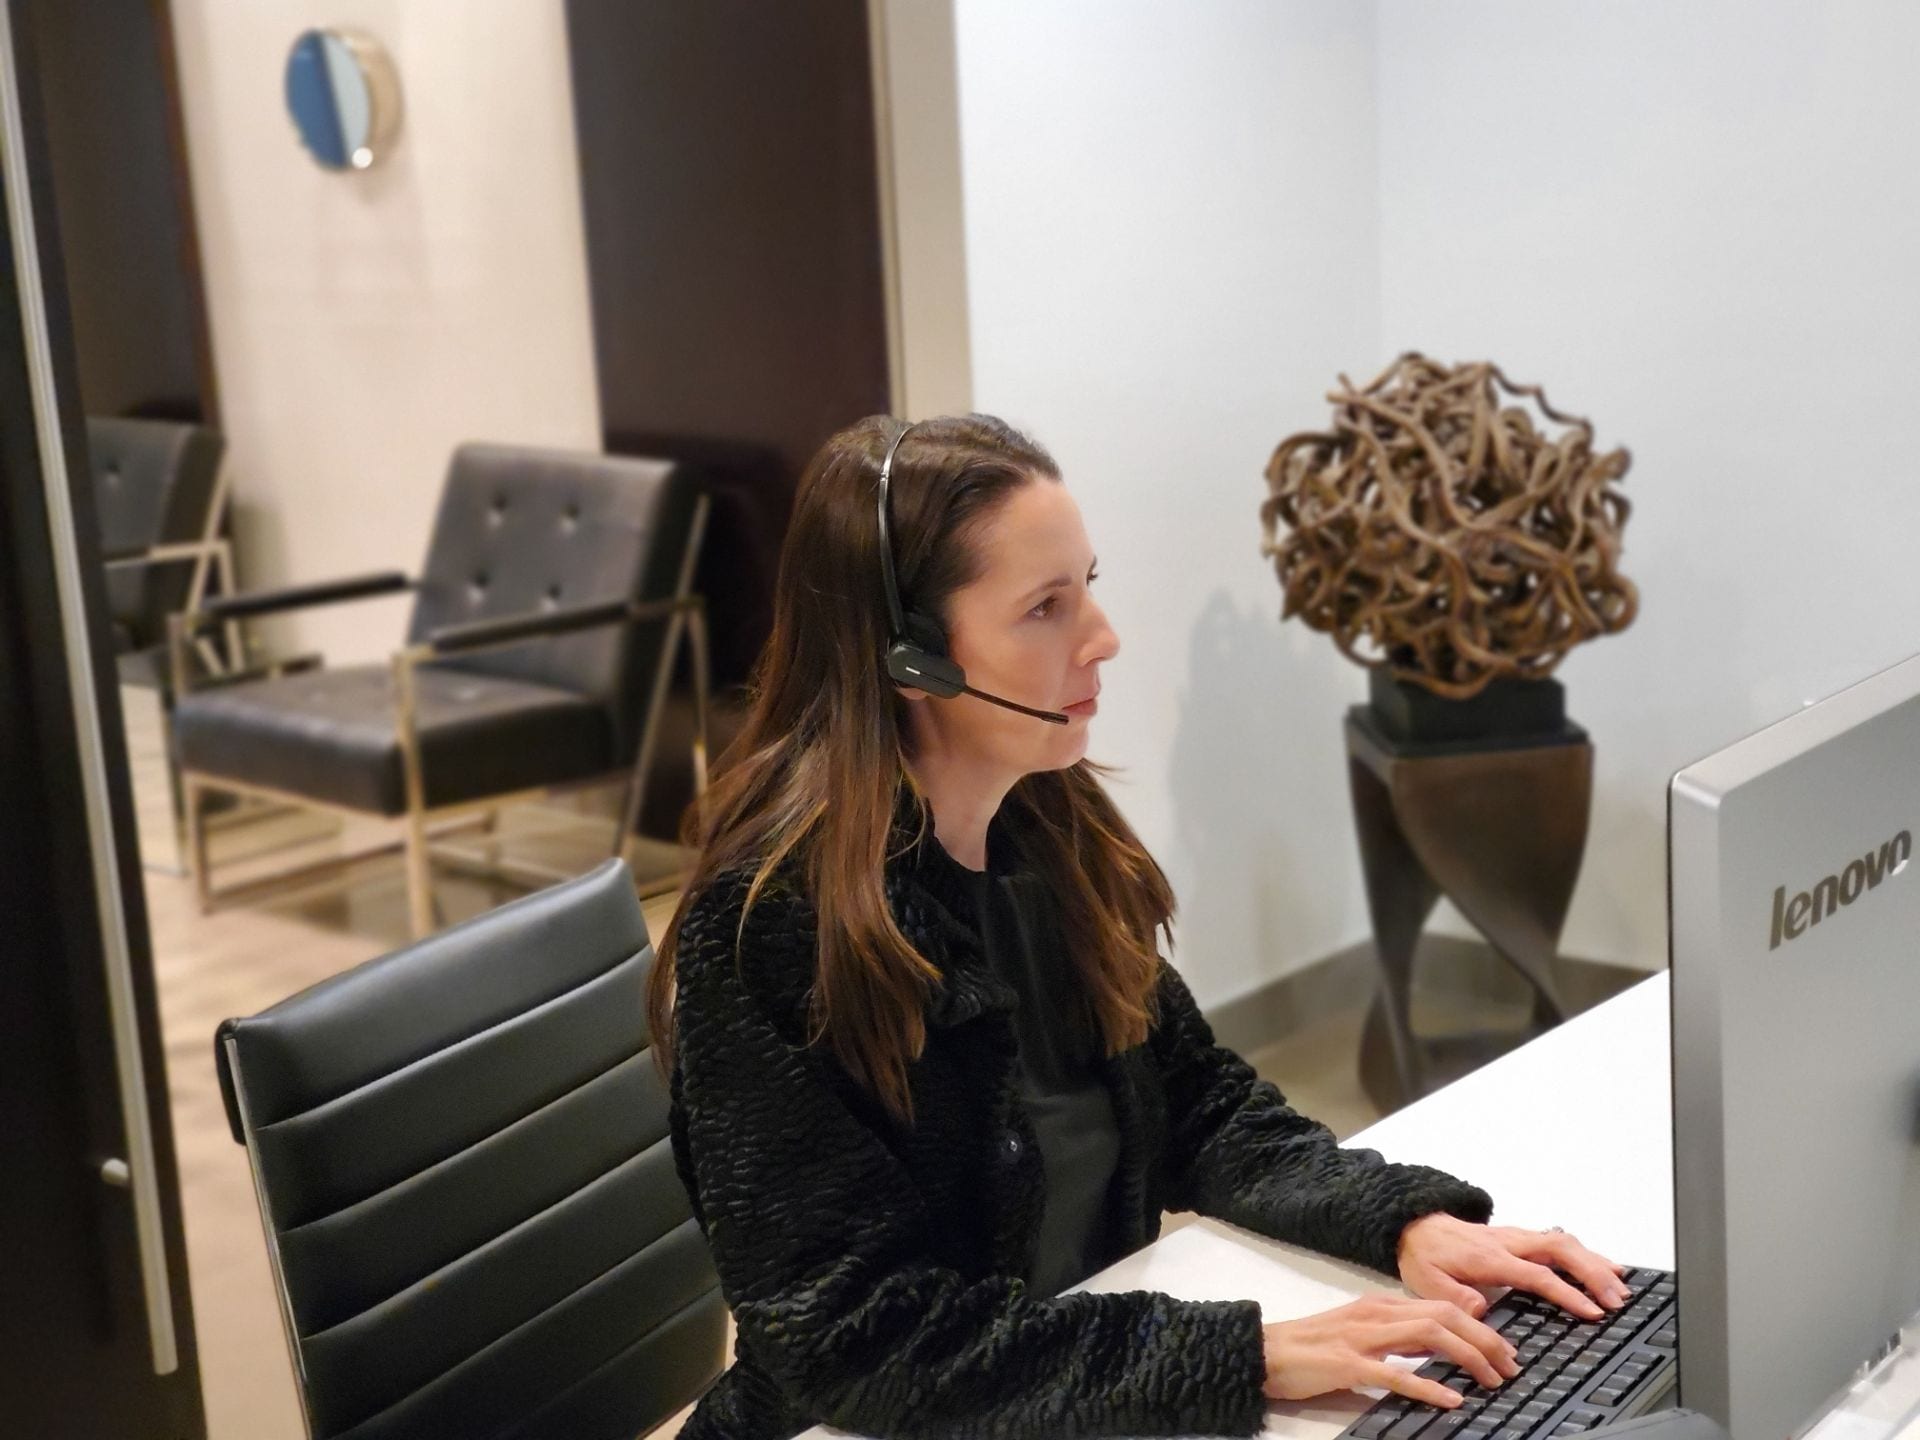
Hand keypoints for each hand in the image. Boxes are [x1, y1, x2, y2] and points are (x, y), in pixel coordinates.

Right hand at [1260, 1294, 1519, 1406]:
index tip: (1505, 1350)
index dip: (1481, 1327)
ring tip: (1492, 1380)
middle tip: (1511, 1366)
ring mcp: (1363, 1336)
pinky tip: (1451, 1399)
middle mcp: (1377, 1313)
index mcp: (1381, 1305)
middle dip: (1485, 1340)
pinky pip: (1396, 1373)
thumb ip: (1397, 1335)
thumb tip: (1436, 1347)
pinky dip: (1428, 1385)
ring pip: (1429, 1336)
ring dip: (1468, 1357)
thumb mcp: (1361, 1332)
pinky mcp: (1348, 1363)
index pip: (1443, 1306)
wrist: (1266, 1351)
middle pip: (1445, 1316)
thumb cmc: (1312, 1347)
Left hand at [1397, 1213, 1630, 1321]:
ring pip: (1563, 1242)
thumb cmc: (1423, 1256)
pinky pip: (1558, 1241)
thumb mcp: (1427, 1281)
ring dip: (1594, 1262)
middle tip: (1617, 1300)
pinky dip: (1584, 1253)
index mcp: (1489, 1258)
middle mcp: (1508, 1243)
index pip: (1536, 1275)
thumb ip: (1454, 1297)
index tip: (1591, 1312)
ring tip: (1621, 1285)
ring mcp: (1516, 1237)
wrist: (1414, 1224)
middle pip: (1559, 1250)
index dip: (1566, 1293)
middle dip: (1592, 1273)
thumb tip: (1482, 1309)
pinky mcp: (1519, 1237)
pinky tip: (1604, 1265)